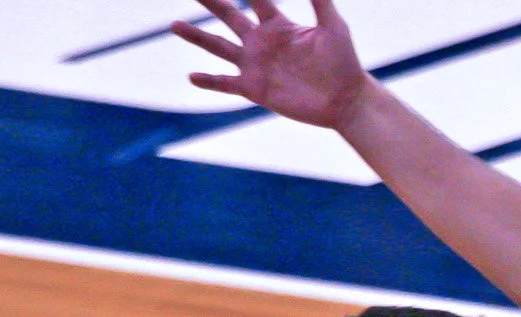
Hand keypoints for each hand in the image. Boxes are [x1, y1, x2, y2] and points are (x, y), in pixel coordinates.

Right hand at [172, 0, 369, 127]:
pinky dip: (209, 81)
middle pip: (228, 16)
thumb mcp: (333, 27)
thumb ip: (320, 1)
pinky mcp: (255, 89)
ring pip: (218, 47)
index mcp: (278, 25)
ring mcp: (256, 65)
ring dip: (196, 36)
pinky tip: (192, 76)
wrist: (346, 101)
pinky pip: (226, 84)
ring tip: (174, 24)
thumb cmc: (344, 63)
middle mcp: (262, 42)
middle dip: (210, 1)